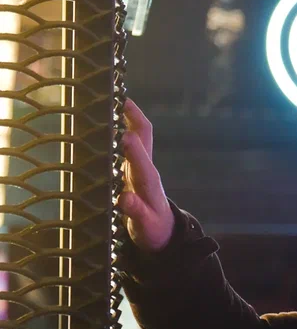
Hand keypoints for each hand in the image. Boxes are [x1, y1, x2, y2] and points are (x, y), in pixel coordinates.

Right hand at [118, 99, 174, 252]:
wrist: (162, 232)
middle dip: (132, 115)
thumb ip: (136, 212)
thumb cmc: (153, 229)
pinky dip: (116, 126)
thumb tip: (123, 199)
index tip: (123, 136)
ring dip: (124, 115)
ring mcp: (138, 165)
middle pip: (143, 135)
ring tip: (105, 97)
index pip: (142, 160)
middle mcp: (144, 168)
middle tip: (115, 96)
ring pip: (135, 134)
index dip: (133, 149)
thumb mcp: (144, 226)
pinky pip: (126, 141)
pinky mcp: (131, 167)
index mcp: (148, 182)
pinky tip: (102, 117)